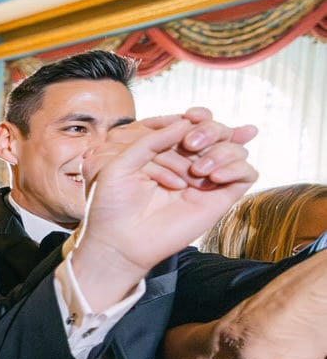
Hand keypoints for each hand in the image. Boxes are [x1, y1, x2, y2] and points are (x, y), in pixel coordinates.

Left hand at [82, 107, 255, 188]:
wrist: (119, 242)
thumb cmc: (112, 204)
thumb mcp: (120, 163)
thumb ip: (151, 140)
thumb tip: (185, 121)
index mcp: (163, 150)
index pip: (190, 123)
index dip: (195, 117)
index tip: (190, 116)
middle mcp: (188, 161)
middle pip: (216, 131)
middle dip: (209, 130)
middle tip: (191, 144)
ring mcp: (205, 179)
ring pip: (235, 148)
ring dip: (222, 150)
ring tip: (198, 170)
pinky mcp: (220, 197)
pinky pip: (247, 173)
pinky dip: (238, 168)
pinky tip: (214, 177)